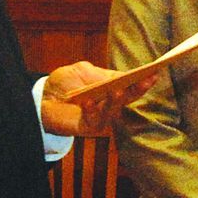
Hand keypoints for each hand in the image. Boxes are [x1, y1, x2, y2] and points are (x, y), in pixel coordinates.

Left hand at [40, 62, 157, 137]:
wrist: (42, 100)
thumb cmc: (65, 84)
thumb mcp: (80, 71)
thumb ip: (97, 73)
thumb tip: (113, 78)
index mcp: (113, 90)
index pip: (132, 85)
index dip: (144, 79)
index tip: (155, 71)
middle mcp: (111, 105)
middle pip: (128, 98)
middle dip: (137, 89)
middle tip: (144, 79)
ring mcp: (100, 118)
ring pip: (112, 110)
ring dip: (115, 100)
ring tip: (117, 90)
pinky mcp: (86, 127)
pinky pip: (91, 120)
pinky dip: (90, 110)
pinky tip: (88, 101)